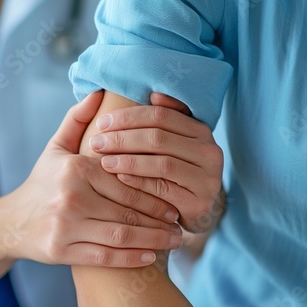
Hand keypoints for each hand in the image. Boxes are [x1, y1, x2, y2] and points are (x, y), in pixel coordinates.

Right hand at [0, 91, 183, 267]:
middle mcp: (70, 196)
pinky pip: (105, 257)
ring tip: (172, 241)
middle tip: (179, 226)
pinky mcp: (61, 251)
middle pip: (127, 211)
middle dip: (159, 221)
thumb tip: (99, 92)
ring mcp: (65, 226)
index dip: (155, 194)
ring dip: (152, 241)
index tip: (174, 202)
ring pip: (120, 235)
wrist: (11, 222)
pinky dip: (131, 259)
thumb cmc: (42, 182)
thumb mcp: (56, 148)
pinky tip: (150, 257)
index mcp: (75, 169)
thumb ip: (77, 120)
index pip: (126, 183)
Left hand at [88, 93, 224, 232]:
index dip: (128, 117)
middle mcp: (209, 151)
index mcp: (201, 130)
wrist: (197, 210)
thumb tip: (153, 95)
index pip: (161, 115)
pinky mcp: (198, 203)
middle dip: (123, 138)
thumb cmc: (176, 172)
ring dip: (128, 160)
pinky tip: (119, 178)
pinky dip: (139, 182)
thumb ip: (165, 120)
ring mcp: (207, 178)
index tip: (102, 123)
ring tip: (104, 161)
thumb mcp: (174, 143)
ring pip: (162, 163)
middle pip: (159, 138)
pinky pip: (163, 189)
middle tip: (96, 142)